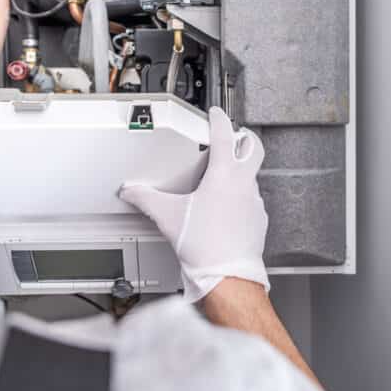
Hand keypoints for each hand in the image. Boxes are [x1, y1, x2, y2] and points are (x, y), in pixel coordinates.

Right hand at [119, 107, 269, 301]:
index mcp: (224, 175)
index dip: (220, 119)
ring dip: (241, 169)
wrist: (228, 276)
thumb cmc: (205, 247)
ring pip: (252, 175)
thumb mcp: (168, 217)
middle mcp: (244, 184)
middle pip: (253, 147)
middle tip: (234, 135)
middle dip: (245, 137)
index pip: (225, 135)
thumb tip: (131, 191)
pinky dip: (242, 196)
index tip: (216, 114)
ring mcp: (255, 202)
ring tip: (223, 176)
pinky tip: (227, 207)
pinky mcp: (258, 219)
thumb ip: (146, 199)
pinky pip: (252, 199)